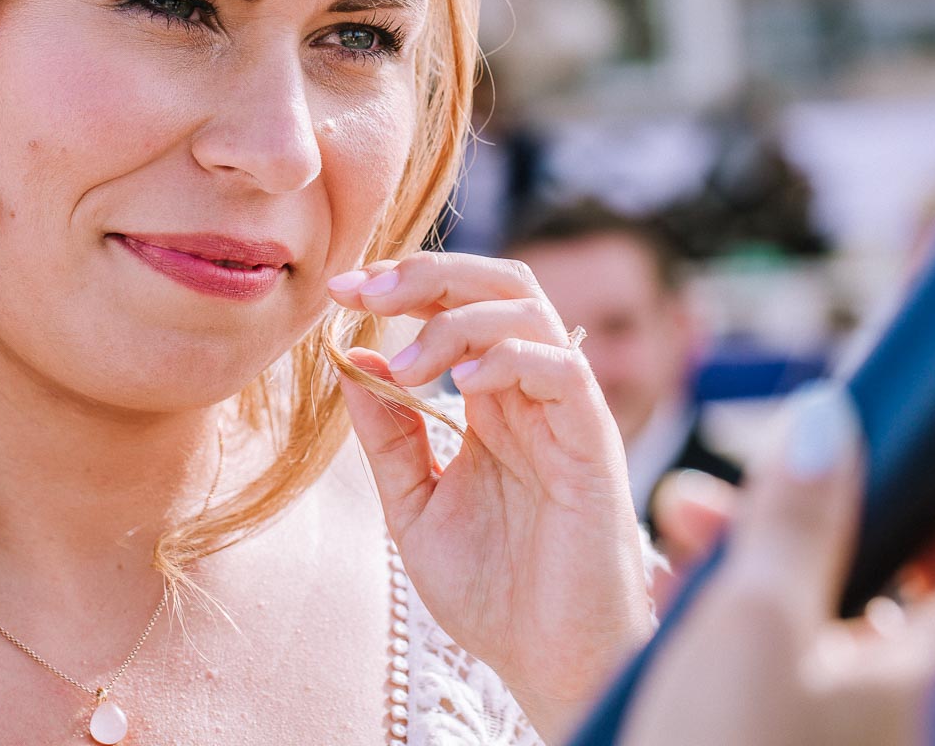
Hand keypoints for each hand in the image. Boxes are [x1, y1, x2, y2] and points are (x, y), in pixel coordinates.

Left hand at [329, 252, 654, 742]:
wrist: (549, 661)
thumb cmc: (492, 590)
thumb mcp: (414, 504)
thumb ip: (387, 435)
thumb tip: (351, 358)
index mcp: (491, 397)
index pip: (455, 303)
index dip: (401, 283)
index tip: (341, 291)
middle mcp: (529, 391)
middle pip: (495, 283)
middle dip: (426, 273)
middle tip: (362, 291)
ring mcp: (565, 411)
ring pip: (528, 310)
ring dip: (457, 318)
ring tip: (408, 363)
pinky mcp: (593, 443)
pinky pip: (564, 370)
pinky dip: (513, 357)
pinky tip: (466, 384)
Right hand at [620, 387, 934, 745]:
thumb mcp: (752, 619)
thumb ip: (793, 516)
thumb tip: (827, 420)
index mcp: (933, 670)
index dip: (934, 477)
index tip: (881, 426)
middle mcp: (911, 703)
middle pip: (873, 572)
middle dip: (787, 516)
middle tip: (705, 496)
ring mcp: (856, 730)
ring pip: (818, 616)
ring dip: (749, 565)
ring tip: (670, 540)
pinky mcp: (801, 742)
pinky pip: (783, 664)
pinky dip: (736, 626)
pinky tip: (672, 605)